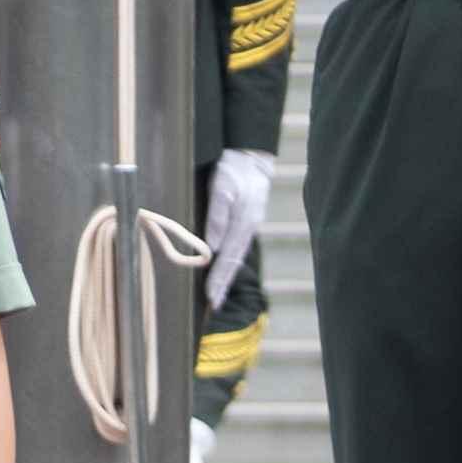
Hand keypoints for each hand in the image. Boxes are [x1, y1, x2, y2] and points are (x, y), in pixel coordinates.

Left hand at [200, 148, 275, 305]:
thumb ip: (218, 217)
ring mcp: (248, 225)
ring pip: (236, 256)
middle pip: (233, 262)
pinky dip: (229, 262)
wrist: (251, 156)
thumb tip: (212, 247)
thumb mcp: (223, 188)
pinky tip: (223, 269)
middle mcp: (247, 228)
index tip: (211, 297)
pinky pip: (237, 247)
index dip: (219, 279)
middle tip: (214, 305)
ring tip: (217, 294)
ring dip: (225, 276)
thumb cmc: (234, 170)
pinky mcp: (246, 221)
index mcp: (243, 224)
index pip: (228, 259)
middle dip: (223, 284)